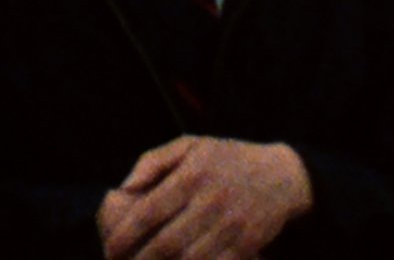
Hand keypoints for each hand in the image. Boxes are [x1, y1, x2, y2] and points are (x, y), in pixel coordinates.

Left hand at [98, 135, 313, 259]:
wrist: (283, 175)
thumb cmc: (228, 160)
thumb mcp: (191, 146)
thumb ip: (152, 162)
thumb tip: (122, 188)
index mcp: (192, 175)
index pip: (148, 212)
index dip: (123, 235)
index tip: (110, 248)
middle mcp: (211, 201)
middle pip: (165, 244)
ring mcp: (231, 226)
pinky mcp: (247, 245)